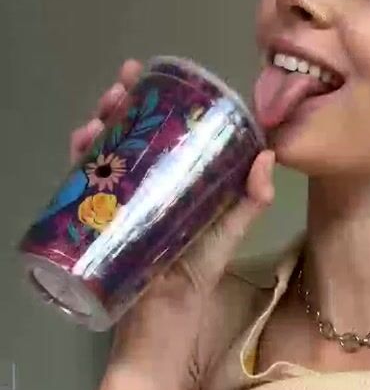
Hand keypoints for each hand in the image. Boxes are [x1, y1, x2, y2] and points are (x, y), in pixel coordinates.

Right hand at [70, 60, 274, 310]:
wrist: (164, 315)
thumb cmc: (197, 274)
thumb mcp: (228, 232)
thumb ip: (250, 200)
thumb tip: (268, 156)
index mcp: (177, 179)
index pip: (165, 129)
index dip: (157, 100)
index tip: (154, 74)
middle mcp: (146, 183)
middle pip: (130, 132)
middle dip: (123, 104)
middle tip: (123, 85)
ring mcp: (120, 198)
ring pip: (105, 149)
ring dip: (99, 122)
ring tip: (103, 109)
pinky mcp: (99, 217)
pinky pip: (84, 181)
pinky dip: (80, 157)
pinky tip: (82, 141)